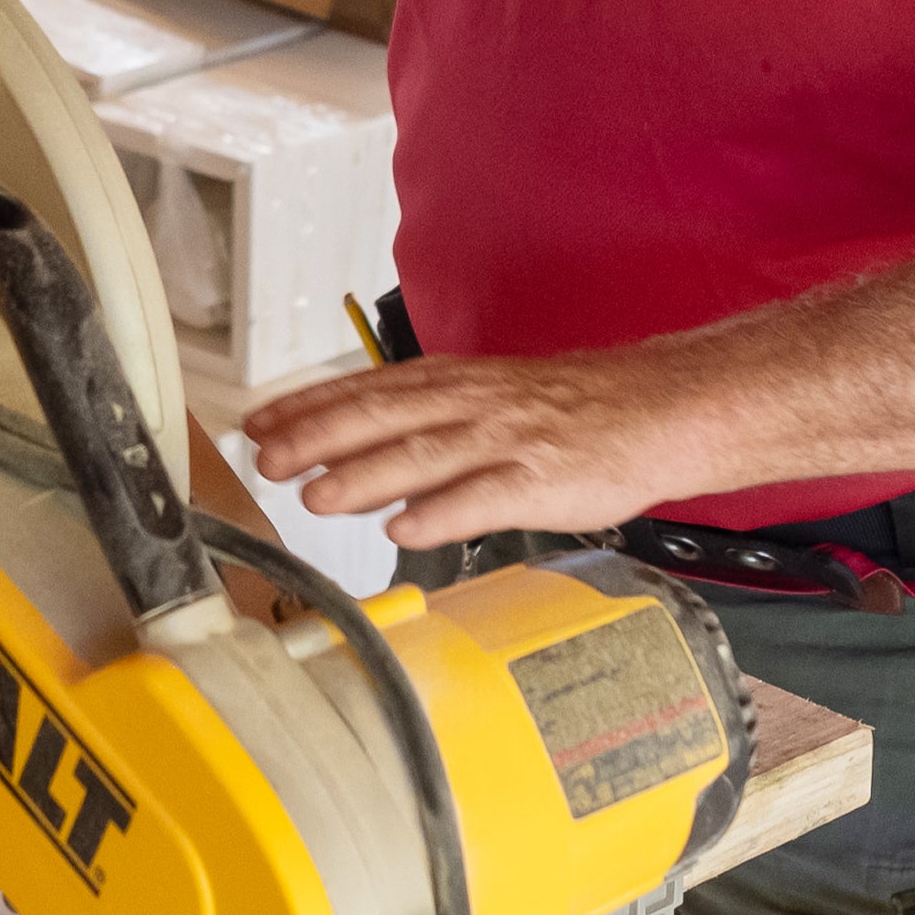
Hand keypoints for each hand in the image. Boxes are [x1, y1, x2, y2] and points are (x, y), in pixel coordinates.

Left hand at [234, 345, 737, 552]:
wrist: (657, 410)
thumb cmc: (571, 412)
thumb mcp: (488, 401)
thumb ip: (421, 430)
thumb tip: (351, 465)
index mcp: (455, 384)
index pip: (367, 390)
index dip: (307, 407)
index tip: (257, 425)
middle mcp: (472, 406)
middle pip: (382, 417)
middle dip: (318, 438)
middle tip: (267, 462)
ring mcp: (507, 442)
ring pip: (423, 455)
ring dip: (365, 476)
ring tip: (315, 499)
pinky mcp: (542, 480)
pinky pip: (486, 497)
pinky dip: (442, 513)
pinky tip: (404, 530)